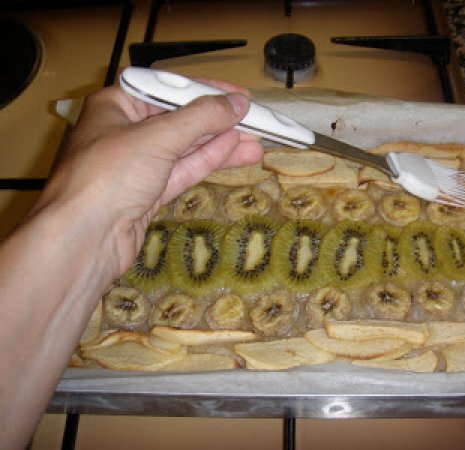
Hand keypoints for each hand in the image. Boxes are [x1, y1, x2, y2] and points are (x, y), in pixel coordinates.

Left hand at [38, 80, 262, 275]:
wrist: (83, 239)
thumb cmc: (111, 175)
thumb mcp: (159, 137)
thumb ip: (202, 118)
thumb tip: (239, 103)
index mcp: (116, 105)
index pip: (167, 89)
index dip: (205, 90)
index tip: (238, 95)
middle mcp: (124, 132)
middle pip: (179, 119)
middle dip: (218, 120)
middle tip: (255, 119)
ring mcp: (136, 166)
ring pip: (185, 148)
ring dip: (221, 143)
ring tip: (258, 139)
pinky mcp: (147, 194)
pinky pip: (183, 171)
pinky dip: (209, 161)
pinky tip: (236, 152)